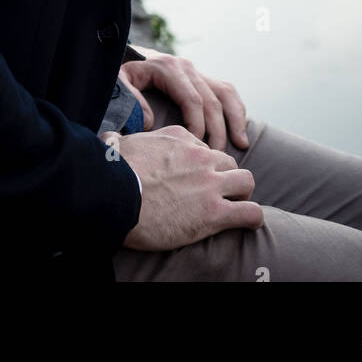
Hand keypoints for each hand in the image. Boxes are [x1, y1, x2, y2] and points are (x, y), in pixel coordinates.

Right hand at [102, 125, 262, 250]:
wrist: (115, 195)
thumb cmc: (113, 172)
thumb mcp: (121, 144)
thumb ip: (124, 139)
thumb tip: (109, 138)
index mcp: (180, 138)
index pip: (204, 147)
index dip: (202, 164)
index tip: (194, 178)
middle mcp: (200, 156)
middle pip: (229, 162)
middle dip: (226, 177)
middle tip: (217, 194)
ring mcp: (210, 184)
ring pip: (246, 181)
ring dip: (242, 194)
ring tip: (235, 207)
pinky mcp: (214, 212)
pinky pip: (250, 212)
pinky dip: (252, 218)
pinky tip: (247, 223)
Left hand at [119, 49, 249, 149]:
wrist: (127, 55)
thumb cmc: (122, 74)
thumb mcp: (119, 82)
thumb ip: (132, 100)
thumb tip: (151, 123)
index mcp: (169, 68)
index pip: (192, 100)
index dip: (198, 126)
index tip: (197, 149)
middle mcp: (187, 67)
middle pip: (211, 100)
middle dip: (217, 131)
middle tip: (217, 157)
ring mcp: (196, 71)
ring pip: (225, 93)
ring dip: (235, 119)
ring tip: (241, 145)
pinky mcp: (202, 77)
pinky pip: (226, 91)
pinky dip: (237, 109)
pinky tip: (240, 130)